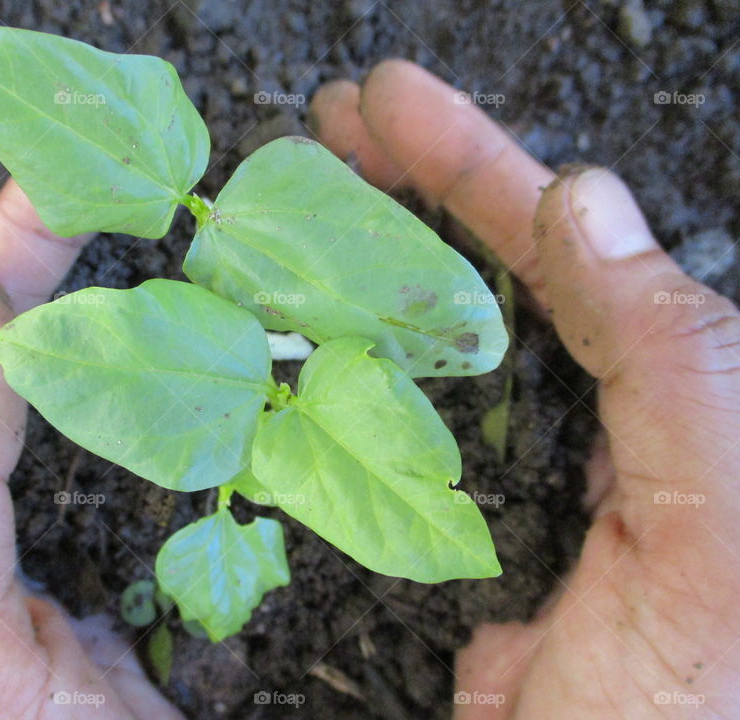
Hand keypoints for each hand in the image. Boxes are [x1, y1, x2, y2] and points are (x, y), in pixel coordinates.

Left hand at [0, 181, 183, 718]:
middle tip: (105, 187)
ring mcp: (26, 534)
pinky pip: (121, 448)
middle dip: (49, 264)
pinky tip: (183, 353)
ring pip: (63, 393)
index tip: (61, 181)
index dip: (0, 256)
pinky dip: (156, 387)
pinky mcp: (91, 555)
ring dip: (104, 312)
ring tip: (143, 244)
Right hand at [311, 61, 739, 717]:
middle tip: (330, 124)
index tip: (391, 102)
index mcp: (667, 401)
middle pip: (486, 275)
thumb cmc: (702, 703)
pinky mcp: (450, 538)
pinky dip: (342, 379)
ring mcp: (510, 479)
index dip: (475, 167)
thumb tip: (584, 205)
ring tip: (296, 206)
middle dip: (409, 186)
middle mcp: (588, 421)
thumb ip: (681, 370)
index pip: (562, 253)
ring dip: (369, 271)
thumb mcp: (723, 534)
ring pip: (431, 345)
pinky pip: (389, 436)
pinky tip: (297, 339)